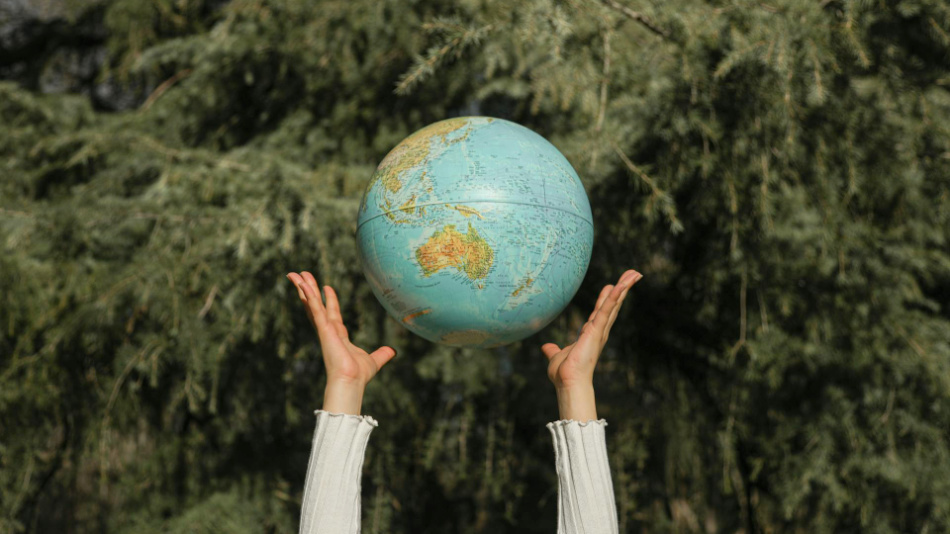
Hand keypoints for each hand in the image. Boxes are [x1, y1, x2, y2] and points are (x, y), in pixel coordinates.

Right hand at [287, 271, 396, 413]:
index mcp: (338, 336)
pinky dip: (308, 296)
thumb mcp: (374, 360)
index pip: (332, 313)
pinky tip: (302, 285)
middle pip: (317, 305)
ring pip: (312, 304)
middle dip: (310, 290)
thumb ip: (382, 354)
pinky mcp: (323, 329)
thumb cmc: (359, 375)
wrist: (351, 382)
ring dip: (303, 288)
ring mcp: (324, 329)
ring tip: (294, 274)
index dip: (330, 300)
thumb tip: (392, 352)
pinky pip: (315, 309)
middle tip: (301, 275)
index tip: (327, 287)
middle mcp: (329, 330)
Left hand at [541, 269, 641, 419]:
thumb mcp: (557, 356)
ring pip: (613, 303)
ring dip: (624, 287)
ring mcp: (599, 329)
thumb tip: (546, 347)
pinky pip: (607, 309)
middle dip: (623, 288)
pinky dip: (614, 296)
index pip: (601, 311)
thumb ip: (553, 350)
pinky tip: (620, 284)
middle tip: (634, 274)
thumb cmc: (564, 373)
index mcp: (590, 333)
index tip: (613, 285)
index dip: (608, 298)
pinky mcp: (597, 329)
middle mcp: (598, 330)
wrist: (568, 382)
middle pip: (613, 304)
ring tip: (635, 273)